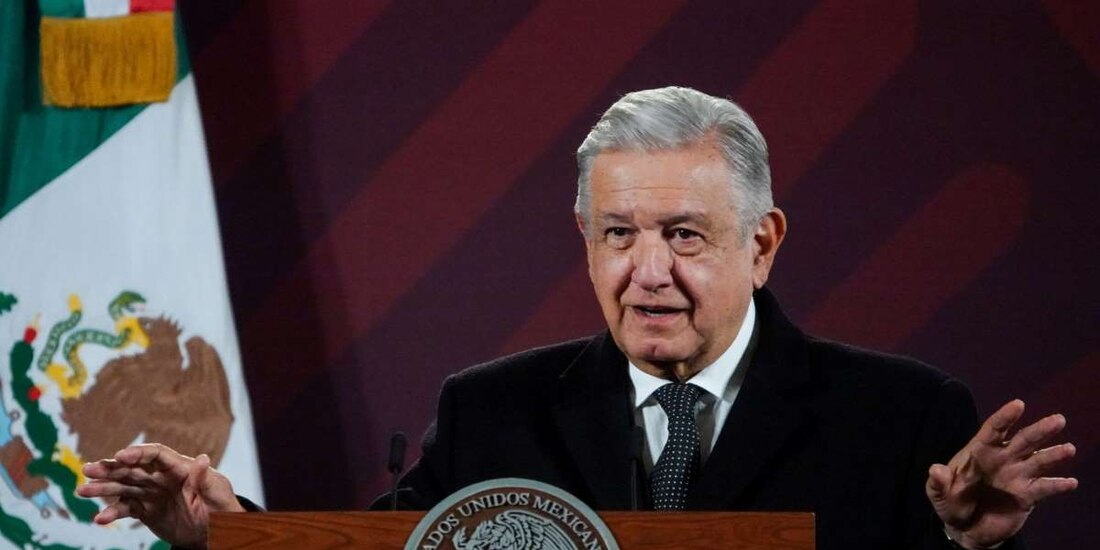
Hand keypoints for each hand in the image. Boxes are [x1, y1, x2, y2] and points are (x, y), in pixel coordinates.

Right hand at [78, 443, 244, 549]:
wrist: (216, 532)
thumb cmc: (222, 509)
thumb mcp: (218, 494)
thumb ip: (206, 479)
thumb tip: (202, 458)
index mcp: (180, 467)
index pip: (157, 455)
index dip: (138, 453)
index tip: (120, 456)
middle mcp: (162, 477)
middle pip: (133, 468)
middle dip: (111, 468)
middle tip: (88, 470)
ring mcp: (152, 493)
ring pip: (124, 487)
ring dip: (103, 488)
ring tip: (82, 490)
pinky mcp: (146, 510)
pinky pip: (126, 509)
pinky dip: (112, 513)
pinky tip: (100, 519)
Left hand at [926, 399, 1077, 548]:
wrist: (966, 529)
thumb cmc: (951, 503)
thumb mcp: (938, 494)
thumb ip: (937, 483)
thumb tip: (936, 469)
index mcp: (980, 451)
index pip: (994, 429)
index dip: (1005, 416)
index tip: (1018, 404)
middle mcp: (1003, 459)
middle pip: (1023, 440)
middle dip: (1040, 430)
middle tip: (1058, 420)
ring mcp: (1017, 476)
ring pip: (1038, 461)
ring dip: (1053, 455)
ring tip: (1068, 449)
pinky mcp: (1027, 496)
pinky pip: (1044, 488)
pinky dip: (1057, 485)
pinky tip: (1070, 482)